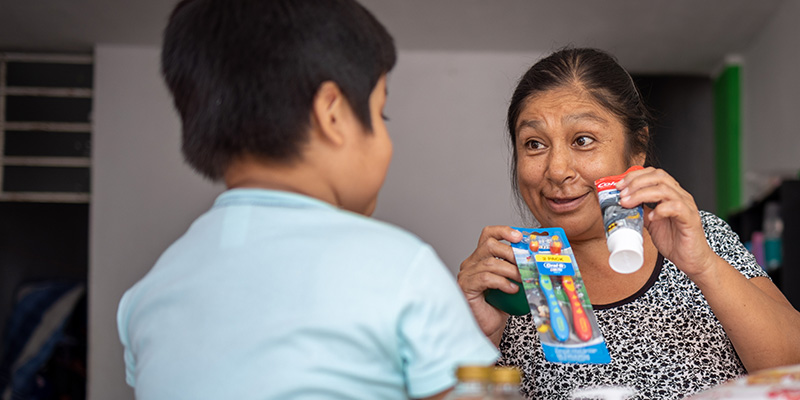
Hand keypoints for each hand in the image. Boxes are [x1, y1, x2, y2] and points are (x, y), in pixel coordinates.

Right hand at [457, 226, 522, 341]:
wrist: (490, 326)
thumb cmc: (500, 305)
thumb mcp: (512, 281)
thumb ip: (519, 268)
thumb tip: (540, 258)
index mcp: (481, 257)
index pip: (488, 234)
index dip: (504, 231)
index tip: (519, 236)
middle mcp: (471, 262)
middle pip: (489, 244)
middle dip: (511, 252)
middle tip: (526, 262)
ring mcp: (466, 274)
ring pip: (490, 262)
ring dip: (511, 270)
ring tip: (523, 279)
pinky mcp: (466, 287)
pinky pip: (486, 278)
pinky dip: (503, 282)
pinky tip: (512, 289)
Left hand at [616, 167, 715, 278]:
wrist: (691, 260)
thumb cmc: (674, 240)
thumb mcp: (651, 222)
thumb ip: (641, 211)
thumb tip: (622, 204)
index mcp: (672, 194)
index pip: (654, 173)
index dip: (635, 176)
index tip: (619, 185)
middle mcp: (680, 196)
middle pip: (659, 176)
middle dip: (636, 182)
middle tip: (621, 194)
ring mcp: (687, 206)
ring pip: (665, 190)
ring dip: (642, 194)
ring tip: (628, 203)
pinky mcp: (690, 219)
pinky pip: (676, 207)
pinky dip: (660, 210)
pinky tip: (651, 217)